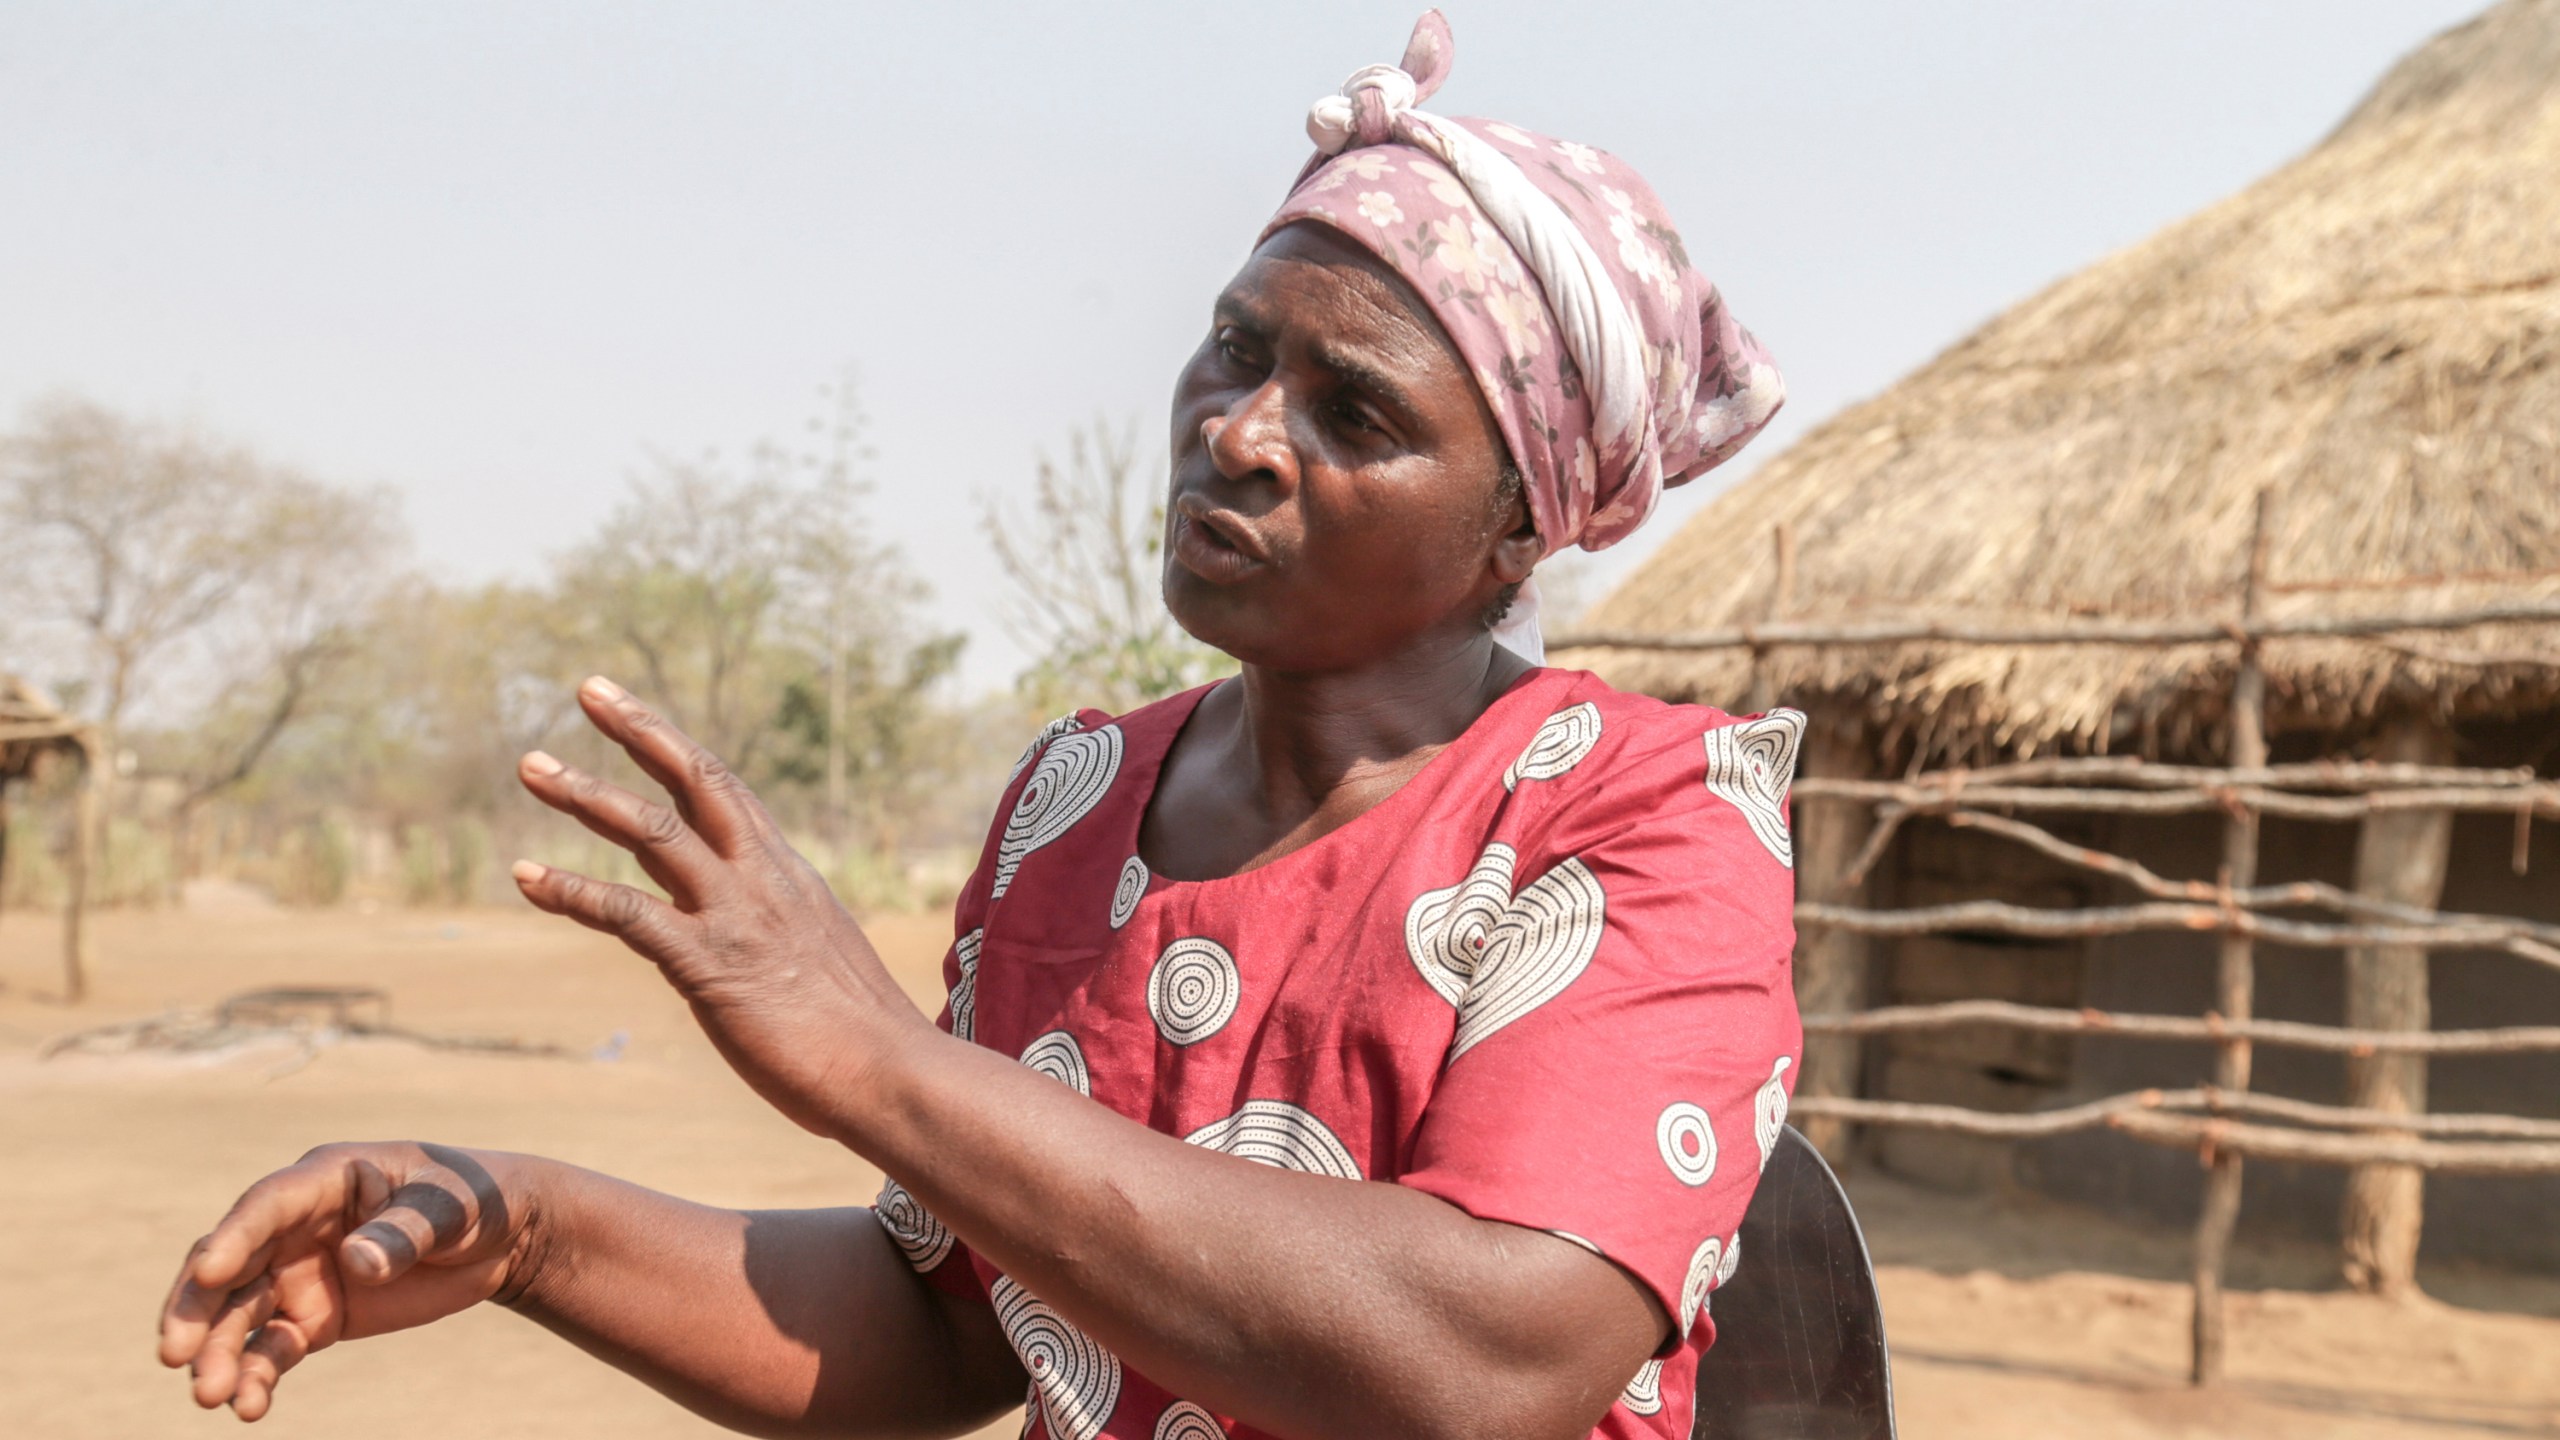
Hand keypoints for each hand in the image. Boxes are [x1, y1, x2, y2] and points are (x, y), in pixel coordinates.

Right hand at [159, 1142, 536, 1420]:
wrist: (498, 1236)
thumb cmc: (471, 1198)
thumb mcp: (451, 1205)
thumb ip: (405, 1230)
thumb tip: (357, 1262)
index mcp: (324, 1180)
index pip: (265, 1207)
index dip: (234, 1237)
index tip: (207, 1272)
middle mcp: (293, 1228)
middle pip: (228, 1267)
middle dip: (197, 1310)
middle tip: (175, 1355)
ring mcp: (296, 1275)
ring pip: (239, 1316)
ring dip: (219, 1355)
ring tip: (213, 1397)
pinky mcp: (311, 1319)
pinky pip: (271, 1350)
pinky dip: (256, 1377)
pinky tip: (251, 1407)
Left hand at [510, 676, 929, 1134]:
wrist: (893, 1074)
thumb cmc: (863, 1039)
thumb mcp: (819, 964)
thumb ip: (776, 936)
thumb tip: (746, 940)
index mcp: (788, 876)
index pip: (726, 792)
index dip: (676, 748)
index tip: (634, 713)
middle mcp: (763, 879)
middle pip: (695, 781)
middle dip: (639, 729)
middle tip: (588, 688)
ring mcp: (736, 917)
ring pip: (653, 833)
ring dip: (586, 794)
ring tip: (532, 766)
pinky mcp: (710, 965)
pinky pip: (628, 915)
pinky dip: (573, 890)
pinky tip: (525, 875)